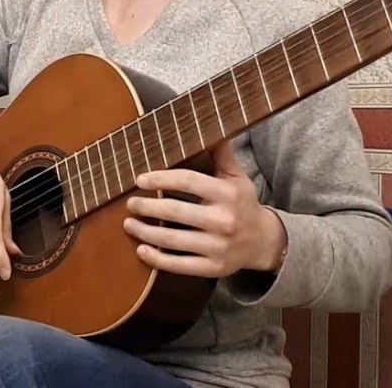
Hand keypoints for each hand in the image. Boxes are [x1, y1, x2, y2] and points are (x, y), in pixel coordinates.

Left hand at [123, 140, 286, 277]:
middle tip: (130, 203)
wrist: (263, 242)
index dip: (161, 178)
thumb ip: (220, 153)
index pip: (188, 181)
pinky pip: (179, 265)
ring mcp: (218, 247)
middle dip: (147, 206)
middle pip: (175, 211)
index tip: (140, 179)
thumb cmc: (243, 204)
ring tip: (128, 224)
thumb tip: (207, 122)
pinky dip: (157, 259)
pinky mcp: (213, 268)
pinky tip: (141, 250)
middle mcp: (224, 220)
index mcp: (228, 194)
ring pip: (172, 239)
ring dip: (145, 231)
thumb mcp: (237, 177)